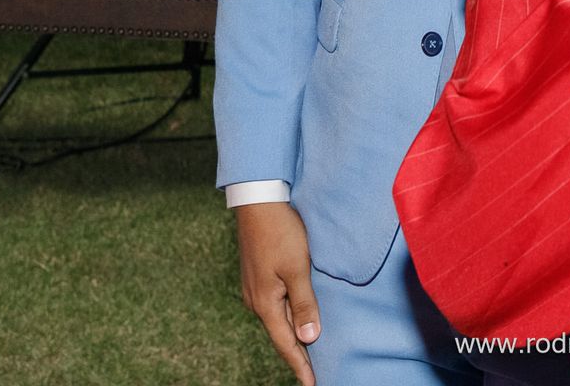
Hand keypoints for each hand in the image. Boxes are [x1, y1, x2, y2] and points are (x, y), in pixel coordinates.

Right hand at [235, 201, 319, 385]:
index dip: (300, 365)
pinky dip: (288, 317)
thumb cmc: (280, 233)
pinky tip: (298, 318)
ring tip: (309, 352)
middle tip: (314, 373)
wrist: (258, 202)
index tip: (312, 384)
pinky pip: (276, 305)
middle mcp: (256, 301)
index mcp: (265, 303)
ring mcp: (255, 289)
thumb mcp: (297, 268)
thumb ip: (304, 304)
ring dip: (293, 335)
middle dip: (298, 355)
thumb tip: (308, 339)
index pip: (287, 344)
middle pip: (281, 335)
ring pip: (278, 320)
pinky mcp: (259, 277)